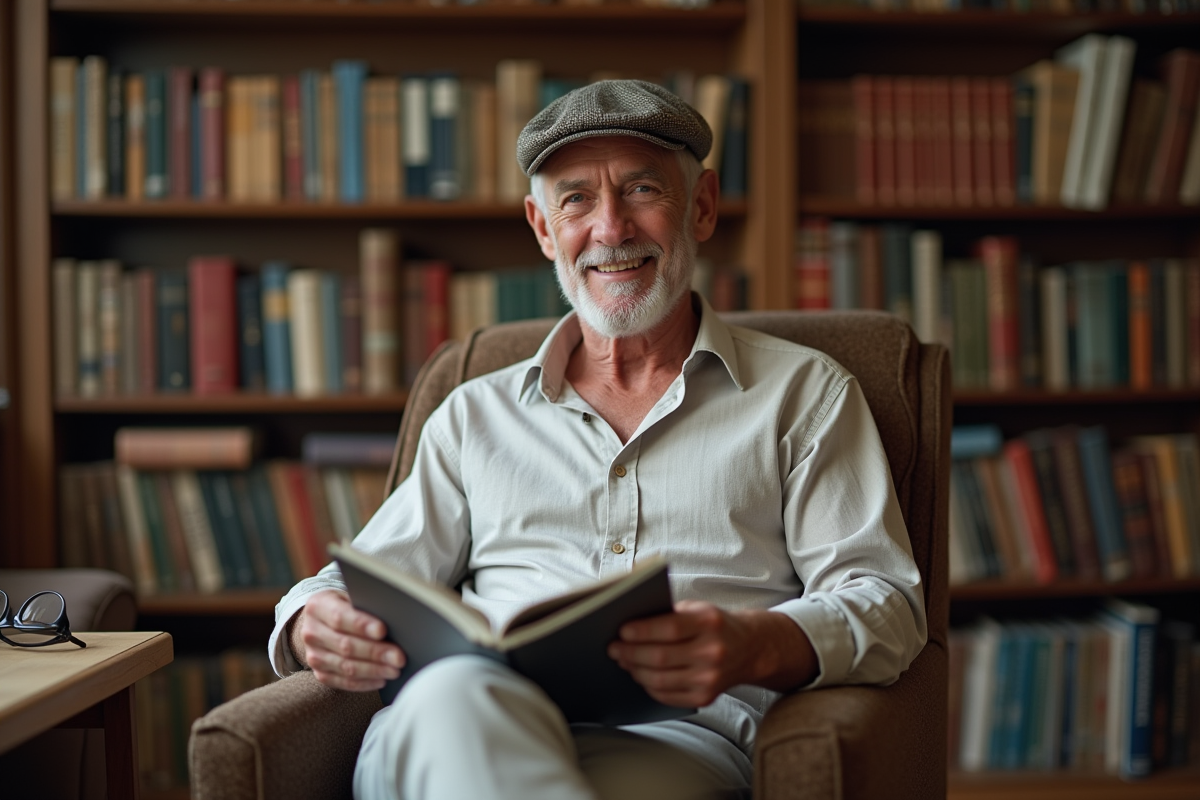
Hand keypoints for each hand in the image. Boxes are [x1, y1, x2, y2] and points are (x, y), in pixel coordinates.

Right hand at [289, 590, 405, 691]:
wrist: (323, 621)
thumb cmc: (346, 606)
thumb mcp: (351, 596)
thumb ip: (366, 605)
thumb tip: (392, 616)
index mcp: (318, 606)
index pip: (339, 617)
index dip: (361, 625)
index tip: (383, 631)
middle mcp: (311, 632)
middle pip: (345, 645)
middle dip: (375, 652)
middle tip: (399, 657)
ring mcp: (313, 655)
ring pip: (345, 666)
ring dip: (373, 670)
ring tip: (395, 670)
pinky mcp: (319, 673)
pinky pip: (343, 682)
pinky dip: (364, 683)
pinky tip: (381, 680)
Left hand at [607, 601, 818, 707]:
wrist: (750, 648)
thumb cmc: (716, 625)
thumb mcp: (698, 609)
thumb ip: (669, 614)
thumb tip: (630, 623)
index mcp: (709, 622)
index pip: (670, 629)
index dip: (641, 631)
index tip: (621, 631)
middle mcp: (713, 651)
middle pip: (661, 657)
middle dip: (631, 653)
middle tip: (614, 648)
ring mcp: (710, 678)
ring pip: (661, 680)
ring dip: (635, 671)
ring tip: (623, 661)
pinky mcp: (706, 697)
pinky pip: (668, 696)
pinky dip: (649, 686)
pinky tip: (640, 675)